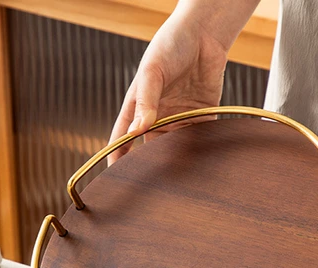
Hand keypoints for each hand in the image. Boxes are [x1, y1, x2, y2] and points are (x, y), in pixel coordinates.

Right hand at [107, 10, 229, 163]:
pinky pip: (200, 138)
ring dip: (177, 160)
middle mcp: (158, 116)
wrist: (204, 33)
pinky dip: (201, 148)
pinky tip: (200, 158)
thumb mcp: (153, 72)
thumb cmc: (170, 45)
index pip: (123, 138)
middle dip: (149, 164)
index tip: (113, 176)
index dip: (117, 156)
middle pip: (150, 148)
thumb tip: (139, 131)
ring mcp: (180, 118)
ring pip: (176, 148)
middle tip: (151, 183)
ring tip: (177, 175)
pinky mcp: (202, 116)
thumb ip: (146, 101)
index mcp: (138, 107)